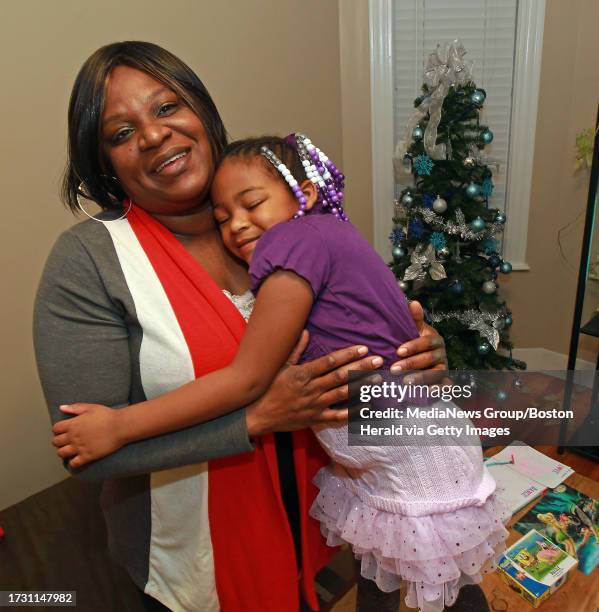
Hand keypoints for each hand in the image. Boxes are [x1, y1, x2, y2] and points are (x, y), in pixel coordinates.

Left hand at [51, 403, 124, 467]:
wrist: (121, 426)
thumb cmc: (108, 416)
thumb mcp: (91, 407)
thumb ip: (75, 408)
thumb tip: (61, 407)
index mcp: (73, 424)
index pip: (55, 429)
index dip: (58, 430)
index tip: (63, 430)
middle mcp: (73, 436)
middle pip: (56, 442)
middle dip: (59, 441)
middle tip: (65, 440)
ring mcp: (79, 447)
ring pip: (61, 453)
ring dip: (63, 452)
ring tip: (70, 450)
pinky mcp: (87, 456)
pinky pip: (73, 463)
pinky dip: (72, 462)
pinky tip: (76, 458)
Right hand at [246, 330, 383, 436]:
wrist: (259, 415)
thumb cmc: (270, 388)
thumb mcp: (281, 366)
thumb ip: (296, 349)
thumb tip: (306, 331)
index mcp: (303, 373)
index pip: (330, 361)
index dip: (348, 354)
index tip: (363, 348)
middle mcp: (311, 388)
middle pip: (341, 376)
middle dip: (361, 367)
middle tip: (379, 360)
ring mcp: (314, 405)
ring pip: (342, 394)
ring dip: (361, 386)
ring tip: (377, 379)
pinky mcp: (315, 419)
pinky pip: (337, 416)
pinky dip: (353, 412)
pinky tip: (367, 406)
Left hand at [390, 300, 448, 384]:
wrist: (422, 358)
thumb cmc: (414, 342)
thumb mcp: (414, 330)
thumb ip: (414, 319)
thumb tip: (413, 303)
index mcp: (435, 339)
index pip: (426, 342)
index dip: (413, 346)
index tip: (398, 351)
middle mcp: (442, 354)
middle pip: (429, 359)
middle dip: (411, 364)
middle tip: (394, 369)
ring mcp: (444, 368)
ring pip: (436, 374)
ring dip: (421, 379)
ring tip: (405, 382)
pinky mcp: (444, 381)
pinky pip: (444, 387)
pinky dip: (437, 390)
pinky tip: (426, 393)